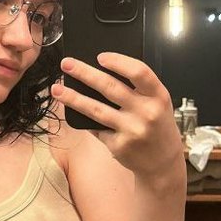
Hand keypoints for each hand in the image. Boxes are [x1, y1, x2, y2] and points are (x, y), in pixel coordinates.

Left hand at [51, 53, 182, 184]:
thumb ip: (138, 89)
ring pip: (96, 109)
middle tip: (66, 64)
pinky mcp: (118, 145)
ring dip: (73, 97)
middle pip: (110, 87)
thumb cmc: (158, 127)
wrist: (163, 163)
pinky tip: (75, 113)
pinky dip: (85, 120)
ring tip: (57, 89)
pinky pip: (96, 128)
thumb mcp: (158, 104)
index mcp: (158, 96)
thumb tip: (100, 72)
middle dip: (84, 73)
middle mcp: (146, 112)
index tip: (100, 56)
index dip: (118, 61)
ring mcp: (131, 130)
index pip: (139, 72)